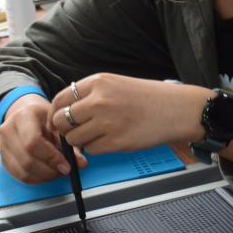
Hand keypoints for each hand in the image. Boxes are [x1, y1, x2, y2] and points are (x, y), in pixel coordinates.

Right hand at [0, 94, 86, 183]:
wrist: (26, 114)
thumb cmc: (45, 118)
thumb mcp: (59, 125)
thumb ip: (70, 144)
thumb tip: (81, 163)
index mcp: (22, 116)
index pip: (33, 142)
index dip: (51, 158)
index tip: (66, 166)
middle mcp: (8, 130)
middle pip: (27, 160)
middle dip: (50, 170)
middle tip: (65, 170)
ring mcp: (2, 145)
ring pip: (23, 171)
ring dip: (44, 176)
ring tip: (58, 171)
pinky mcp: (3, 159)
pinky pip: (19, 176)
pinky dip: (36, 179)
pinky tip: (48, 173)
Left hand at [47, 74, 209, 154]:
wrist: (177, 109)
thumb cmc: (150, 98)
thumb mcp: (117, 84)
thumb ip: (92, 94)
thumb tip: (66, 110)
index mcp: (98, 82)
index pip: (60, 99)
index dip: (55, 113)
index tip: (60, 120)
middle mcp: (99, 100)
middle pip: (61, 121)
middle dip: (66, 130)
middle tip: (78, 131)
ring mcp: (106, 122)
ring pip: (74, 138)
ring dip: (81, 141)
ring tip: (99, 135)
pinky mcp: (115, 141)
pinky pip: (91, 150)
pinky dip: (97, 148)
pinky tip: (112, 140)